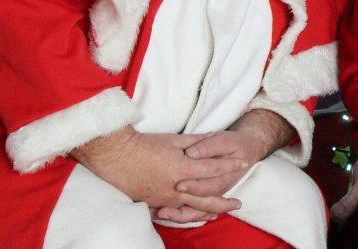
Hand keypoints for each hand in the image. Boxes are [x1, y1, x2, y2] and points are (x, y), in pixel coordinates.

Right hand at [70, 127, 246, 221]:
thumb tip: (211, 140)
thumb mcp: (172, 140)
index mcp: (183, 169)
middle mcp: (176, 188)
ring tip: (219, 213)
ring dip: (207, 211)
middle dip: (224, 201)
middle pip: (206, 198)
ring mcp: (164, 198)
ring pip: (191, 209)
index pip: (213, 169)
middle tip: (238, 203)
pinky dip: (185, 216)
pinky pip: (172, 214)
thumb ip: (194, 143)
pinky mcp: (152, 203)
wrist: (115, 155)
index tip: (243, 163)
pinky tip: (192, 217)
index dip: (229, 166)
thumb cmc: (143, 144)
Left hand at [155, 109, 294, 221]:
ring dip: (176, 215)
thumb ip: (208, 146)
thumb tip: (190, 153)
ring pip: (195, 212)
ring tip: (160, 214)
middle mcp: (217, 191)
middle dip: (179, 206)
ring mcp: (210, 196)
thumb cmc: (234, 145)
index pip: (207, 186)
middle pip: (198, 204)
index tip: (178, 185)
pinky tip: (162, 213)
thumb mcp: (224, 140)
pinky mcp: (205, 196)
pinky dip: (178, 214)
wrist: (246, 153)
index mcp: (223, 178)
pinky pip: (192, 211)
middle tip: (162, 207)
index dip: (192, 186)